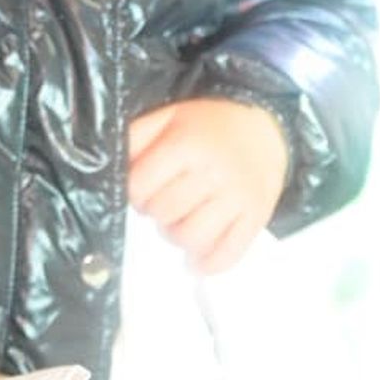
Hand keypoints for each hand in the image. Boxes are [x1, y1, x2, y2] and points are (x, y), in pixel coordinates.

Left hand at [126, 98, 289, 276]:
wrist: (265, 127)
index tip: (141, 189)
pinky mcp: (256, 218)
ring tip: (179, 223)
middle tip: (162, 204)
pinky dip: (207, 264)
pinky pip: (227, 254)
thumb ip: (137, 137)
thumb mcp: (169, 116)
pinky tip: (197, 258)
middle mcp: (213, 173)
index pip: (141, 186)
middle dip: (155, 213)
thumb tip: (114, 167)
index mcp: (186, 145)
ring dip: (177, 238)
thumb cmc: (209, 124)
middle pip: (165, 214)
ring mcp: (237, 199)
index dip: (134, 192)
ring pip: (192, 238)